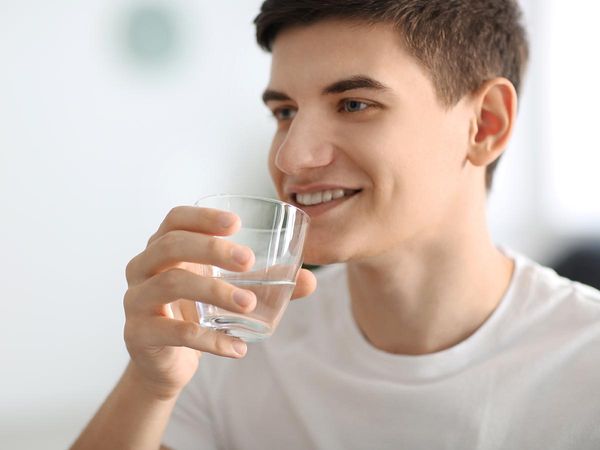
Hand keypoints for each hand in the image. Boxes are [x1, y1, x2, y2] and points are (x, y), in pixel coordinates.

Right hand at [122, 206, 316, 399]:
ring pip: (172, 284)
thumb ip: (264, 284)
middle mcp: (144, 268)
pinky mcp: (139, 334)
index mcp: (164, 249)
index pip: (175, 220)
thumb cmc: (196, 314)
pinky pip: (174, 332)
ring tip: (248, 306)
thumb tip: (310, 280)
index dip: (203, 216)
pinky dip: (210, 340)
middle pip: (171, 245)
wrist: (166, 363)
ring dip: (215, 292)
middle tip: (249, 260)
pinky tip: (237, 348)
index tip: (237, 223)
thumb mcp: (228, 292)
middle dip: (212, 248)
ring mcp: (137, 300)